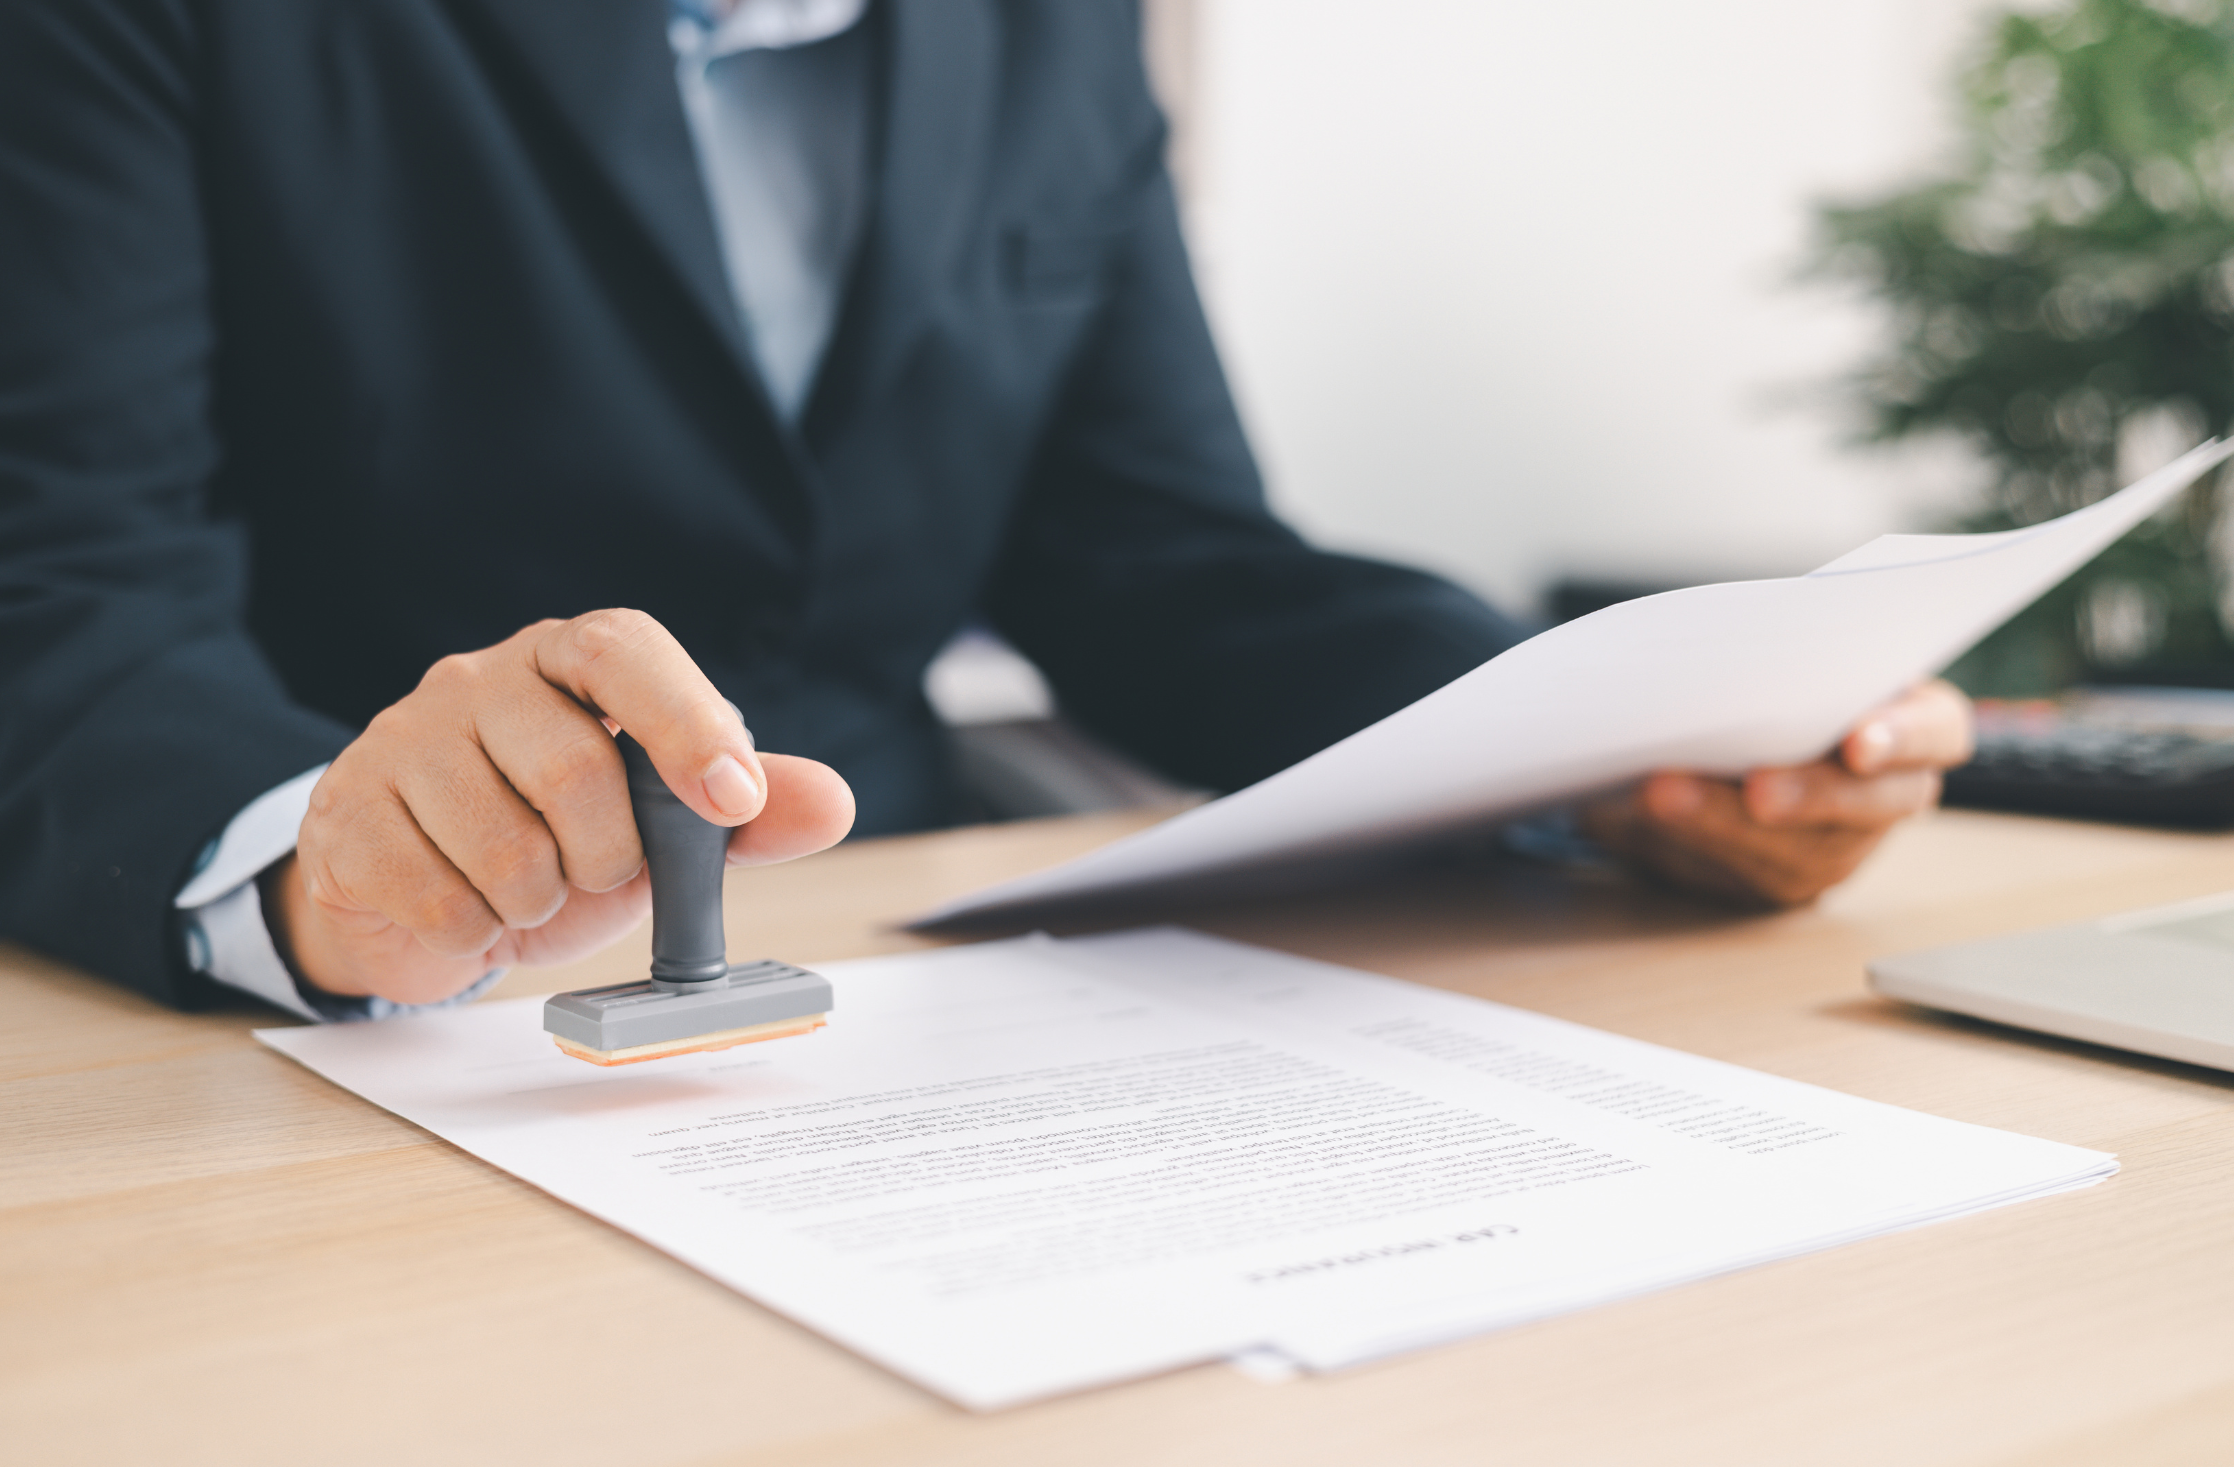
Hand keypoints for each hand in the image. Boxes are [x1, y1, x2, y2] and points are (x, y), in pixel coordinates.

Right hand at [262, 610, 855, 1004]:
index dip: (685, 721)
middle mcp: (479, 679)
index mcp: (569, 660)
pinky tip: (470, 911)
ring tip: (530, 892)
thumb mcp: (664, 826)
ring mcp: (402, 738)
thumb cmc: (560, 840)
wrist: (428, 897)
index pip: (625, 651)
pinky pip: (435, 897)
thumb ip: (749, 813)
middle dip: (607, 856)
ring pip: (502, 845)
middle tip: (596, 873)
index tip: (731, 799)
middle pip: (571, 768)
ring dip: (539, 900)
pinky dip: (475, 931)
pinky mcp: (345, 811)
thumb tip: (830, 803)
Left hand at [1577, 680, 1972, 907]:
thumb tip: (1709, 649)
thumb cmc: (1777, 680)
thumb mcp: (1792, 657)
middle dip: (1810, 796)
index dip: (1906, 737)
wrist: (1734, 745)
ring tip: (1662, 794)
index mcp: (1914, 722)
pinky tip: (1641, 815)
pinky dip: (1687, 841)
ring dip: (1723, 824)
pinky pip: (1741, 875)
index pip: (1939, 730)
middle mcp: (1888, 792)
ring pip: (1796, 851)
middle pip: (1870, 805)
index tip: (1859, 740)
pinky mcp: (1781, 879)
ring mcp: (1838, 845)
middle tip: (1757, 789)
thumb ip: (1781, 655)